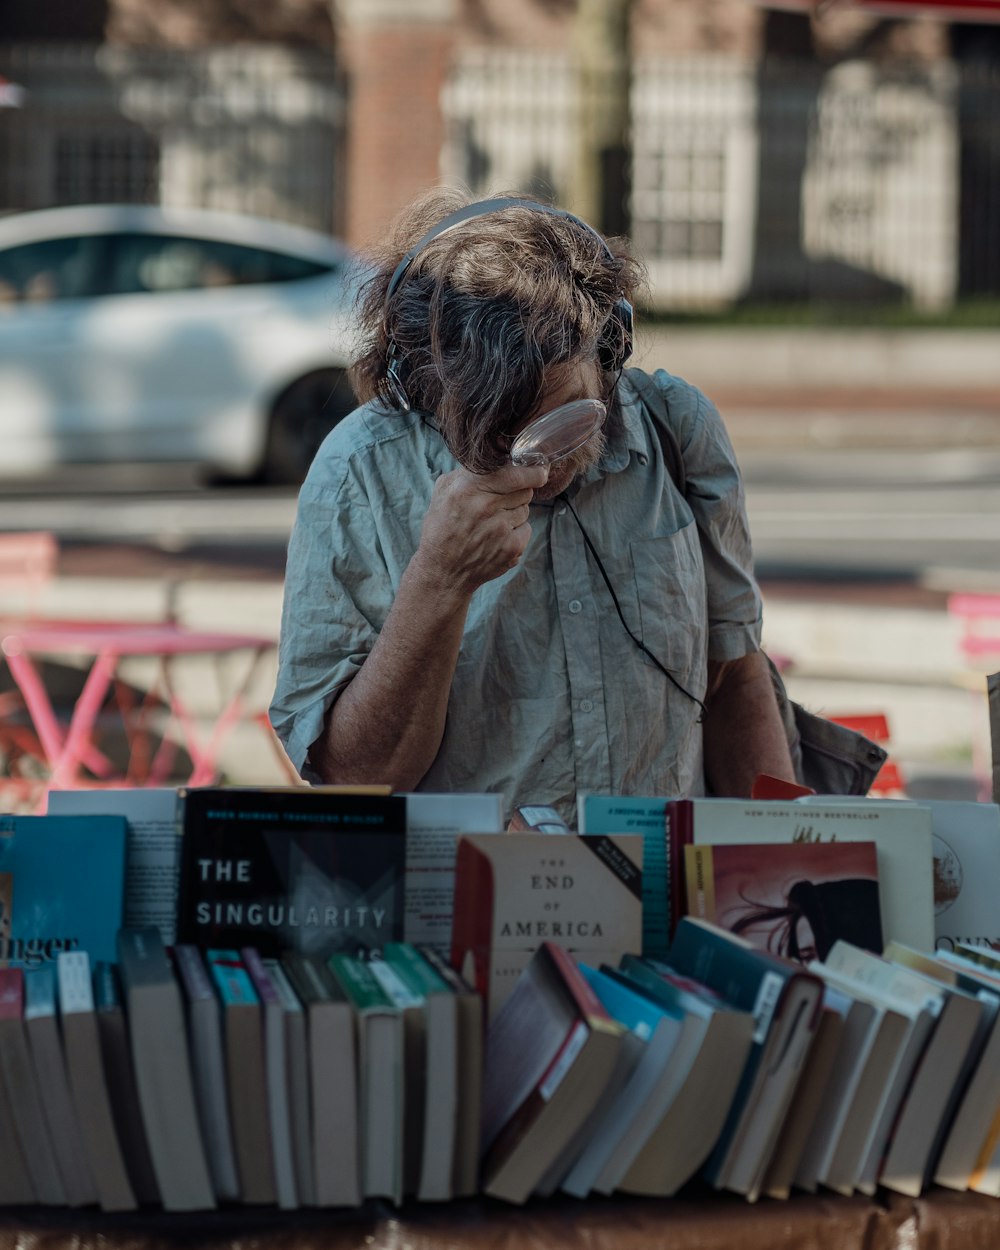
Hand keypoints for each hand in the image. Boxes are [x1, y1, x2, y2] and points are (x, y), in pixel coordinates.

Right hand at [413, 462, 549, 596]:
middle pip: (525, 490)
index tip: (541, 470)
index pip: (515, 474)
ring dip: (514, 512)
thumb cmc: (442, 528)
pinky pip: (526, 528)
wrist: (443, 570)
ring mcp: (501, 529)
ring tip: (492, 523)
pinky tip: (497, 537)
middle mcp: (486, 507)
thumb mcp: (444, 491)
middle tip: (501, 501)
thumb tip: (497, 454)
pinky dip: (516, 531)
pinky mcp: (511, 548)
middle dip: (518, 492)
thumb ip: (468, 471)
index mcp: (468, 488)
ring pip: (525, 509)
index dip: (532, 471)